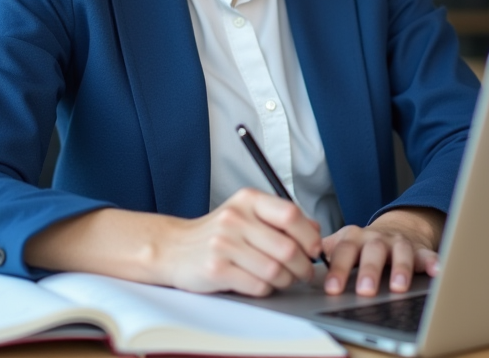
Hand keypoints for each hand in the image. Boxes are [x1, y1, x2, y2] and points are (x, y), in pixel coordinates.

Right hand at [158, 188, 323, 295]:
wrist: (173, 248)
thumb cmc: (217, 233)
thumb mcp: (246, 214)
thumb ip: (279, 219)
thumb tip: (315, 231)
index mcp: (248, 200)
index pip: (290, 214)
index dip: (309, 236)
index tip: (314, 249)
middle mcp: (235, 218)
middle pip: (287, 248)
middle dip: (302, 266)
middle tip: (304, 273)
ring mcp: (223, 244)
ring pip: (274, 270)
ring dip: (285, 280)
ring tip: (282, 279)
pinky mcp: (215, 269)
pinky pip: (256, 285)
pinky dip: (265, 289)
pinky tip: (260, 284)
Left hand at [321, 207, 444, 295]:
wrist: (397, 228)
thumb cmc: (365, 244)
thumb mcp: (343, 244)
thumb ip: (326, 252)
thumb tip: (302, 263)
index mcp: (354, 238)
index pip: (343, 251)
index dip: (338, 270)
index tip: (332, 289)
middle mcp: (377, 239)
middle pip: (372, 251)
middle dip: (369, 271)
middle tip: (365, 290)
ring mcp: (399, 244)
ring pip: (401, 253)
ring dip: (400, 269)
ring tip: (398, 287)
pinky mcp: (420, 250)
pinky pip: (428, 255)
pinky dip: (433, 263)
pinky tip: (435, 272)